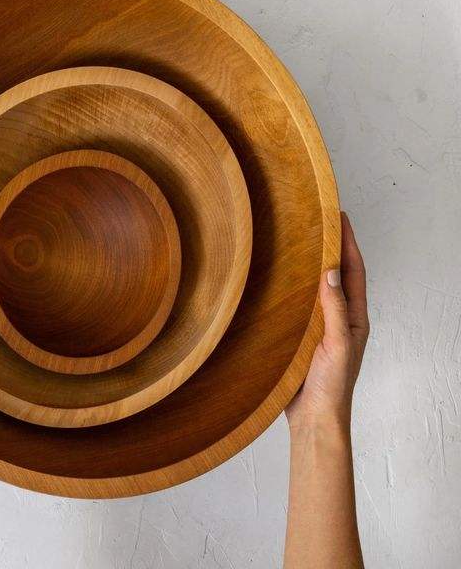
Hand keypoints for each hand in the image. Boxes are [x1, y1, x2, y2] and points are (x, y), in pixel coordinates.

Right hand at [286, 212, 369, 433]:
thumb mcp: (337, 345)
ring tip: (301, 241)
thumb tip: (331, 272)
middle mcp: (339, 319)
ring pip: (318, 288)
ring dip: (313, 264)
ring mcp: (320, 327)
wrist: (314, 419)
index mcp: (354, 319)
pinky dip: (295, 286)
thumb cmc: (331, 387)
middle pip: (338, 275)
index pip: (354, 272)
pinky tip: (282, 279)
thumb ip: (334, 309)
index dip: (349, 243)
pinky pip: (301, 304)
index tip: (341, 217)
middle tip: (320, 221)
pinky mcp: (302, 336)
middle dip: (333, 247)